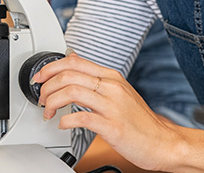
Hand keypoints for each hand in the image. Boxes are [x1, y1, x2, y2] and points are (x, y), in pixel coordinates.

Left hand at [34, 54, 182, 171]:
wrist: (162, 142)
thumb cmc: (140, 121)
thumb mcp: (119, 91)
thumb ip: (96, 78)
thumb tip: (72, 61)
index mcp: (111, 77)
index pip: (74, 62)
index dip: (50, 67)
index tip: (40, 77)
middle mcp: (111, 87)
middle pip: (68, 75)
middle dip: (47, 86)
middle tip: (41, 98)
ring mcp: (112, 106)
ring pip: (72, 92)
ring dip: (52, 102)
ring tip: (49, 112)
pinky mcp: (112, 126)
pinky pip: (82, 118)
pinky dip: (65, 121)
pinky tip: (62, 124)